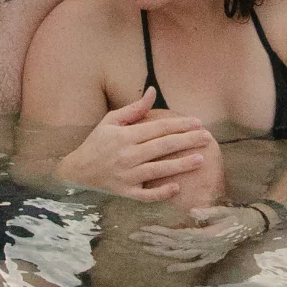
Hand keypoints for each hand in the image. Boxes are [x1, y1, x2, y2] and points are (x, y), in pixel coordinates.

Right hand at [58, 92, 223, 201]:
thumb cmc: (97, 143)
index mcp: (125, 136)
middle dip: (187, 141)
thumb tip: (153, 92)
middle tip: (208, 137)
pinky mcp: (126, 192)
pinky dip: (160, 193)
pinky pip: (146, 195)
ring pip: (158, 170)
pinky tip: (176, 188)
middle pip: (163, 147)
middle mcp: (127, 155)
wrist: (78, 170)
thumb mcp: (111, 121)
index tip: (198, 122)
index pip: (158, 128)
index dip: (180, 124)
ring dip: (181, 165)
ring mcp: (127, 176)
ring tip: (201, 159)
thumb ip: (134, 108)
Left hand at [132, 205, 269, 271]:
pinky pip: (194, 264)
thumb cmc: (238, 216)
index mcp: (205, 236)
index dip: (159, 234)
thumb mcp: (225, 211)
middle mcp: (204, 248)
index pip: (176, 236)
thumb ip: (209, 213)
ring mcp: (208, 254)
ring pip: (180, 255)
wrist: (254, 226)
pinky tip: (168, 268)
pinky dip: (181, 266)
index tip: (144, 230)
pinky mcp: (211, 256)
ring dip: (162, 252)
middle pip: (173, 246)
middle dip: (153, 242)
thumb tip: (193, 212)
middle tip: (134, 237)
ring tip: (145, 248)